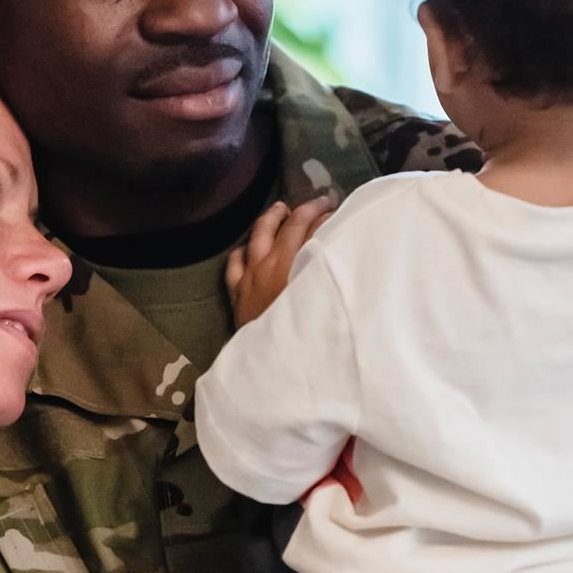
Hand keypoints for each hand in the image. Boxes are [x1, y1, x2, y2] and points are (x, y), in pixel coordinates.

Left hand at [226, 197, 335, 325]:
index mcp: (293, 263)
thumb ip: (331, 268)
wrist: (276, 368)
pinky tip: (246, 249)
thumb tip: (338, 246)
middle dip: (300, 211)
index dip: (323, 213)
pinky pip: (234, 264)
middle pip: (283, 226)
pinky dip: (242, 251)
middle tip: (314, 204)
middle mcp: (268, 264)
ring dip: (269, 221)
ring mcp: (249, 278)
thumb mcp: (327, 297)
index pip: (309, 226)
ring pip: (255, 237)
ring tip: (278, 211)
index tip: (335, 207)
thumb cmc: (310, 335)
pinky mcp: (237, 295)